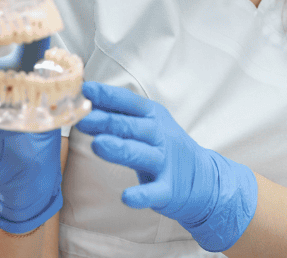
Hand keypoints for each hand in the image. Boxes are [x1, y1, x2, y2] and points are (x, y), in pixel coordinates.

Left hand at [74, 82, 257, 251]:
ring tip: (98, 145)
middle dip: (107, 122)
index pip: (129, 103)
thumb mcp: (146, 125)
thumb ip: (118, 115)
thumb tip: (84, 100)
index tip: (86, 89)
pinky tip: (126, 197)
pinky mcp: (168, 189)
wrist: (202, 179)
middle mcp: (159, 136)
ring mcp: (164, 162)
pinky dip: (141, 195)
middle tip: (84, 119)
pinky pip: (153, 192)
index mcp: (153, 116)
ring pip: (140, 154)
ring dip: (120, 149)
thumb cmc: (163, 147)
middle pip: (131, 127)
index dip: (108, 95)